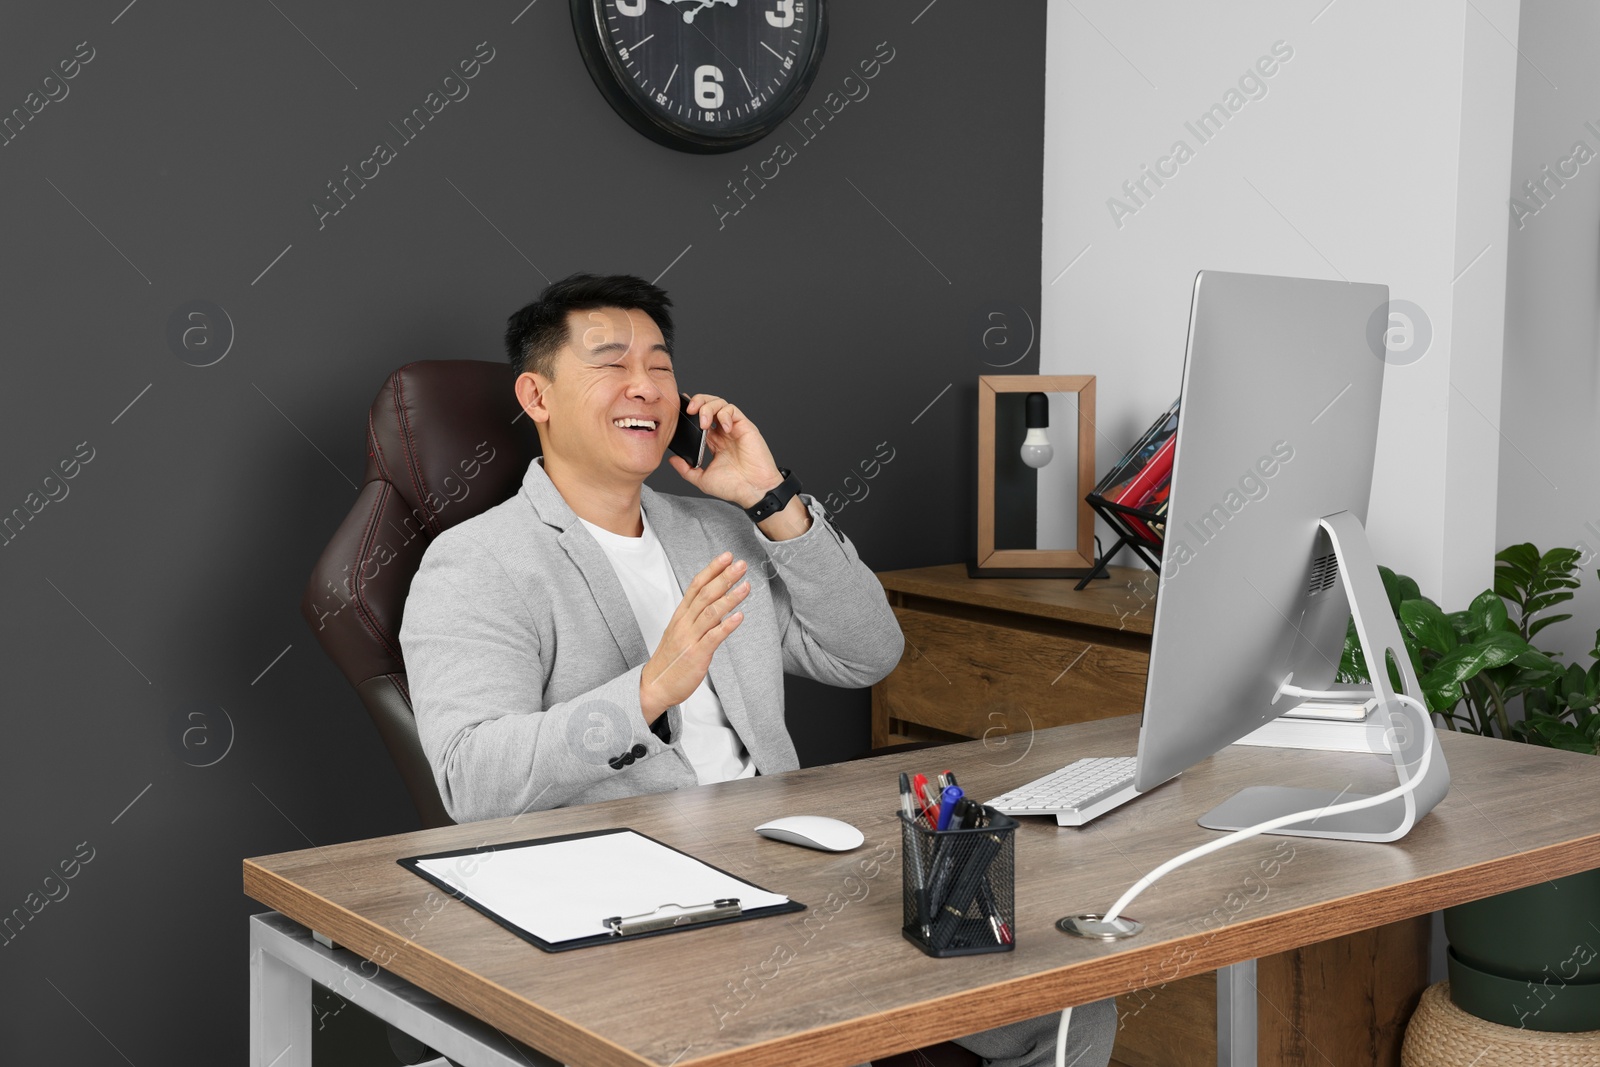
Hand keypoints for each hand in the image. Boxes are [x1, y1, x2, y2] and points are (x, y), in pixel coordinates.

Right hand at [640, 552, 749, 720]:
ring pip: (711, 613)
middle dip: (724, 578)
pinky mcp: (697, 655)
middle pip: (705, 594)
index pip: (696, 585)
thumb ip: (696, 616)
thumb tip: (717, 602)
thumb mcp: (680, 632)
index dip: (712, 570)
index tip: (727, 557)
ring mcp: (690, 638)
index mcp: (680, 615)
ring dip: (730, 598)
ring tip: (746, 586)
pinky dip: (727, 626)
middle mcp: (684, 623)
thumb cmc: (671, 659)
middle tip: (741, 565)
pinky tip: (740, 616)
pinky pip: (713, 638)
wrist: (655, 685)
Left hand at [668, 394, 784, 508]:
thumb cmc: (734, 487)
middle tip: (689, 411)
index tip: (679, 410)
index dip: (690, 411)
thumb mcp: (703, 480)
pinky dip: (725, 414)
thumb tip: (672, 460)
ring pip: (720, 403)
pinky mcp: (745, 426)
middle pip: (709, 405)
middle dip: (698, 402)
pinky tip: (724, 428)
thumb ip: (686, 470)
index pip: (700, 419)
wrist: (753, 491)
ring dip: (708, 407)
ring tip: (703, 422)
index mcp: (714, 442)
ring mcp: (734, 428)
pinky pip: (733, 410)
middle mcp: (723, 433)